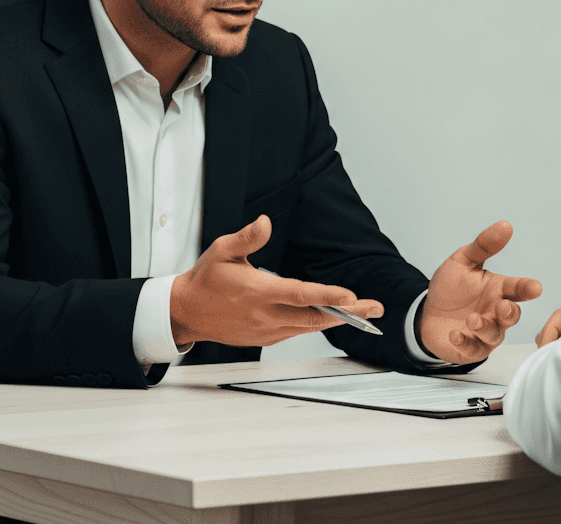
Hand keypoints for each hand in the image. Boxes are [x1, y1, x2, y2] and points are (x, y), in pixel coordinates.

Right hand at [170, 215, 384, 346]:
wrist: (186, 312)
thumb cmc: (206, 279)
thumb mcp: (221, 250)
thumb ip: (246, 238)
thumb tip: (265, 222)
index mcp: (256, 292)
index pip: (299, 294)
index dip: (327, 295)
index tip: (350, 295)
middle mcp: (264, 315)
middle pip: (314, 317)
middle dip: (348, 314)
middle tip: (374, 308)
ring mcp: (266, 330)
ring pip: (309, 327)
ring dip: (338, 319)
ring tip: (364, 312)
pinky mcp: (266, 338)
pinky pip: (298, 331)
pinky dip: (317, 323)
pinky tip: (333, 314)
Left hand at [418, 221, 542, 364]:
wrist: (427, 313)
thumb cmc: (450, 287)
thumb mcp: (462, 261)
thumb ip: (483, 246)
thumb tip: (505, 225)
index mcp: (498, 290)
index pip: (517, 289)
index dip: (527, 288)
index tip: (536, 288)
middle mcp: (495, 312)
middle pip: (512, 316)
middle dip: (510, 312)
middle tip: (502, 306)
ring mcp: (485, 333)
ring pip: (494, 335)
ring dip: (485, 328)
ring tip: (472, 320)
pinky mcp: (471, 349)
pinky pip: (473, 350)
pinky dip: (466, 343)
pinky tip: (455, 334)